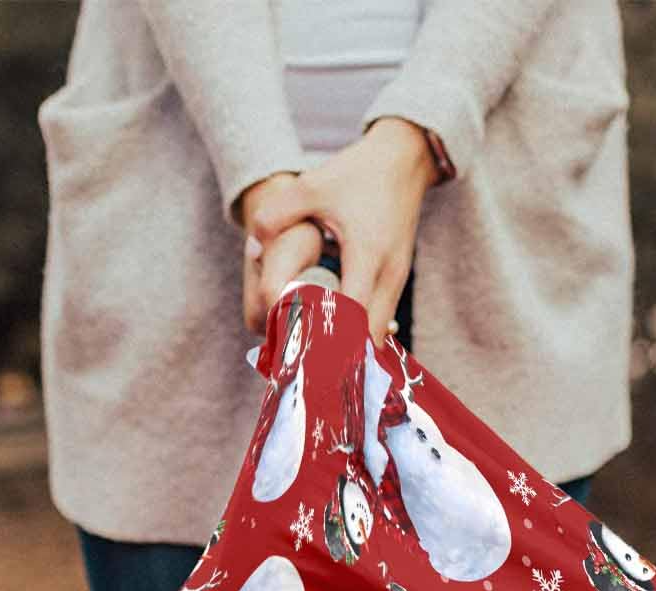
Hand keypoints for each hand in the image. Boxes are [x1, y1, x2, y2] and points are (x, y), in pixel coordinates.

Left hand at [243, 117, 437, 344]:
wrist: (404, 159)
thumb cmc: (358, 173)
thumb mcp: (312, 186)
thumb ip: (276, 214)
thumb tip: (252, 249)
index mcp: (367, 255)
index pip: (352, 318)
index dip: (329, 341)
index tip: (303, 357)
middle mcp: (389, 274)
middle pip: (368, 338)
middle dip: (340, 356)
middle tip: (305, 365)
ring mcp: (398, 280)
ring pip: (377, 333)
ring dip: (350, 346)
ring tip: (316, 355)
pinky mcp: (397, 280)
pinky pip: (380, 320)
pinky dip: (359, 332)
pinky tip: (333, 335)